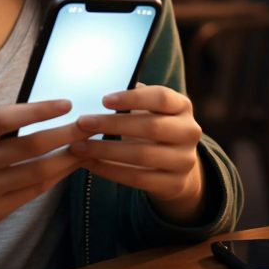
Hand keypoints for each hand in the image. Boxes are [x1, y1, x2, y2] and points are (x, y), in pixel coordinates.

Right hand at [0, 100, 85, 262]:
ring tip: (87, 147)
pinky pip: (33, 192)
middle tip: (90, 126)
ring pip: (38, 172)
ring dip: (67, 159)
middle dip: (66, 135)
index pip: (6, 118)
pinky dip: (54, 178)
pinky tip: (68, 167)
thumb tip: (44, 113)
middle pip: (30, 147)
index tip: (67, 103)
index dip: (38, 110)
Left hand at [68, 83, 206, 223]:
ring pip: (142, 155)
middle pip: (151, 127)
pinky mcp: (174, 184)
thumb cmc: (151, 127)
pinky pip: (137, 178)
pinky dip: (109, 171)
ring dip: (105, 150)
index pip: (161, 97)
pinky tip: (89, 163)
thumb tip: (96, 84)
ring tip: (78, 146)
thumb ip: (131, 99)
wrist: (175, 165)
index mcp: (183, 106)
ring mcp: (185, 160)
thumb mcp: (149, 110)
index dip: (133, 98)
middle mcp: (189, 132)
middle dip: (112, 125)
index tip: (103, 100)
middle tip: (81, 123)